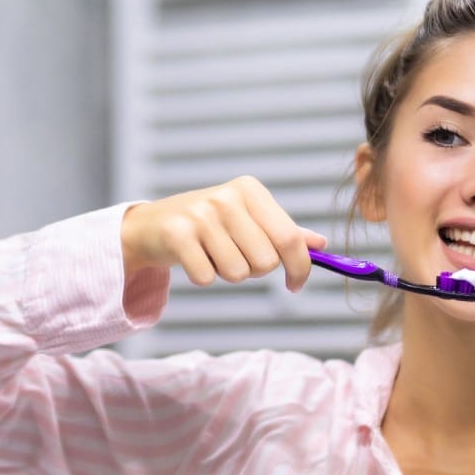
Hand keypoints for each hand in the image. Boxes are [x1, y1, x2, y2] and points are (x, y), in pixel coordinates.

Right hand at [120, 177, 327, 292]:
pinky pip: (207, 278)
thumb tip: (321, 245)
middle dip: (253, 270)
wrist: (152, 224)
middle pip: (266, 262)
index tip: (295, 284)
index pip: (290, 239)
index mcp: (250, 190)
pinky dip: (203, 277)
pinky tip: (193, 258)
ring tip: (212, 254)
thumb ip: (283, 232)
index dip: (300, 268)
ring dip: (226, 273)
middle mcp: (227, 197)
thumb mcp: (247, 218)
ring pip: (237, 273)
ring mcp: (200, 214)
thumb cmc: (208, 224)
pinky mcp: (177, 234)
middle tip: (235, 257)